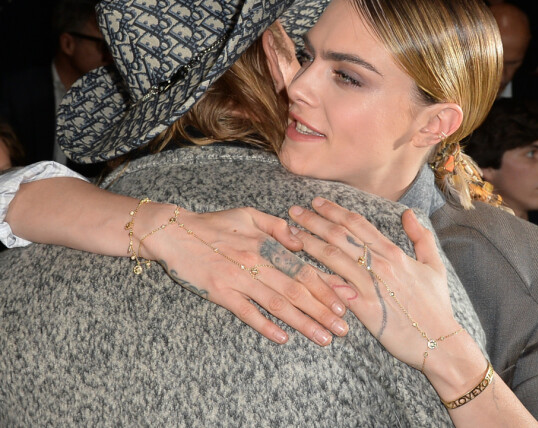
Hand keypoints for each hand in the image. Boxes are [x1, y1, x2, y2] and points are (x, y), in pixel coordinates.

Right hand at [143, 205, 348, 345]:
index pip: (303, 266)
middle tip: (344, 329)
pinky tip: (283, 338)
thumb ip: (277, 226)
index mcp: (265, 243)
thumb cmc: (214, 223)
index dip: (327, 285)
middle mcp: (256, 261)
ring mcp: (238, 279)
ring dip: (303, 322)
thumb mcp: (248, 214)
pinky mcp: (220, 293)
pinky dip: (265, 326)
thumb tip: (301, 241)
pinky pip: (246, 312)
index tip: (347, 301)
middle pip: (296, 288)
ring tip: (324, 338)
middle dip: (323, 310)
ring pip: (277, 303)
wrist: (174, 232)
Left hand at [289, 198, 460, 368]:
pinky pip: (335, 288)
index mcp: (393, 253)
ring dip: (309, 242)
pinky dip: (317, 276)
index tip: (316, 202)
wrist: (441, 343)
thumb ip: (421, 237)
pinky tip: (298, 268)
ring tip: (290, 233)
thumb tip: (408, 213)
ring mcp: (371, 286)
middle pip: (340, 235)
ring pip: (333, 256)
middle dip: (314, 220)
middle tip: (294, 211)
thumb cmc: (436, 306)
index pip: (357, 224)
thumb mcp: (435, 266)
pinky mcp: (365, 309)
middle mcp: (380, 264)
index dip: (334, 210)